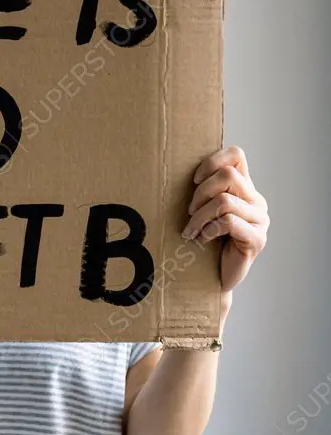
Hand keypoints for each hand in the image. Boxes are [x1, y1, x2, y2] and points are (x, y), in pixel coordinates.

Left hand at [183, 145, 268, 299]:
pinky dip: (209, 230)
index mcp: (244, 189)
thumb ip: (203, 192)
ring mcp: (260, 220)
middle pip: (228, 176)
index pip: (236, 155)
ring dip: (200, 217)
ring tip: (191, 231)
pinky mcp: (257, 239)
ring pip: (224, 201)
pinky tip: (202, 240)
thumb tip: (173, 169)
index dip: (212, 161)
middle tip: (190, 212)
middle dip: (201, 192)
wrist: (214, 279)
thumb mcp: (203, 211)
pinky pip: (229, 222)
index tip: (195, 180)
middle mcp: (256, 201)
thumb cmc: (205, 243)